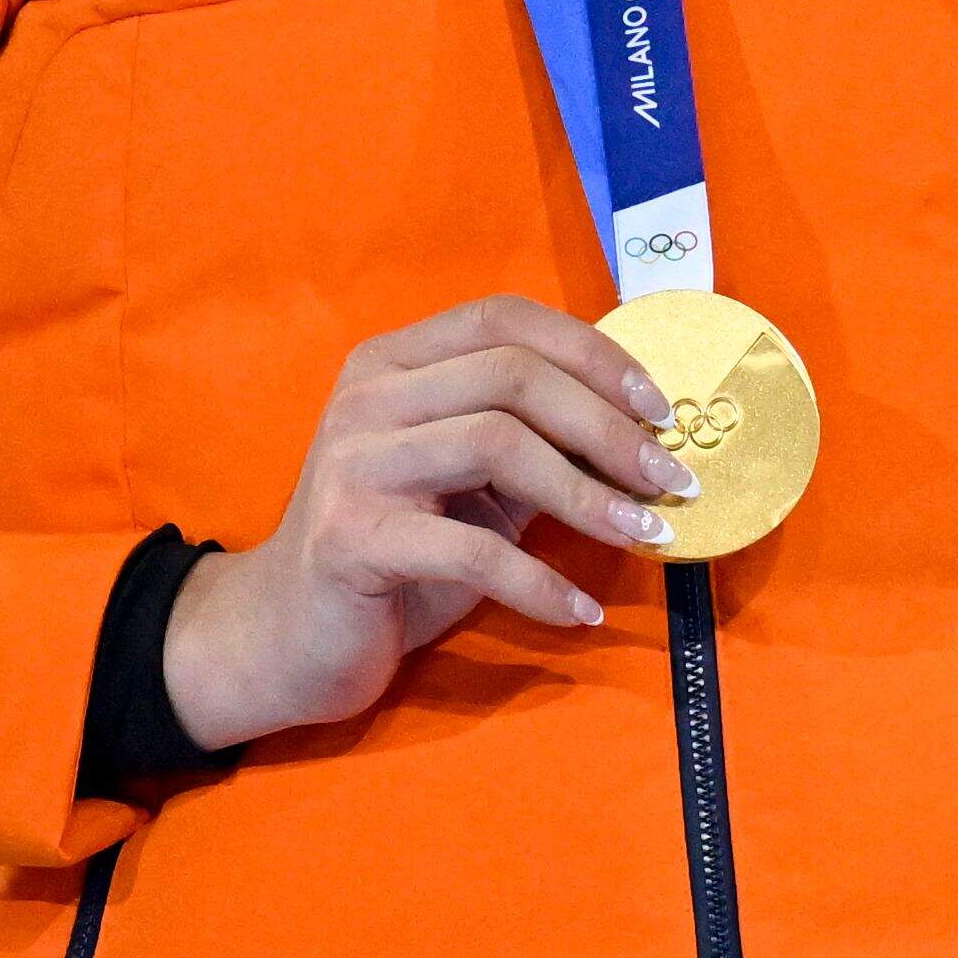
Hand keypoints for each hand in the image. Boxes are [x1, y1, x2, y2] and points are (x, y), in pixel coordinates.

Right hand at [160, 294, 702, 749]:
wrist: (285, 638)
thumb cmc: (393, 557)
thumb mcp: (467, 488)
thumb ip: (532, 447)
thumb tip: (644, 432)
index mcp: (393, 362)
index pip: (505, 319)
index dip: (592, 353)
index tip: (661, 407)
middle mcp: (367, 395)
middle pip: (512, 375)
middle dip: (609, 425)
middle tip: (672, 480)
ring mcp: (353, 462)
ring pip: (497, 443)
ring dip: (589, 495)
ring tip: (647, 537)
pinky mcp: (351, 538)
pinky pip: (471, 550)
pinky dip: (541, 582)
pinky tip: (581, 611)